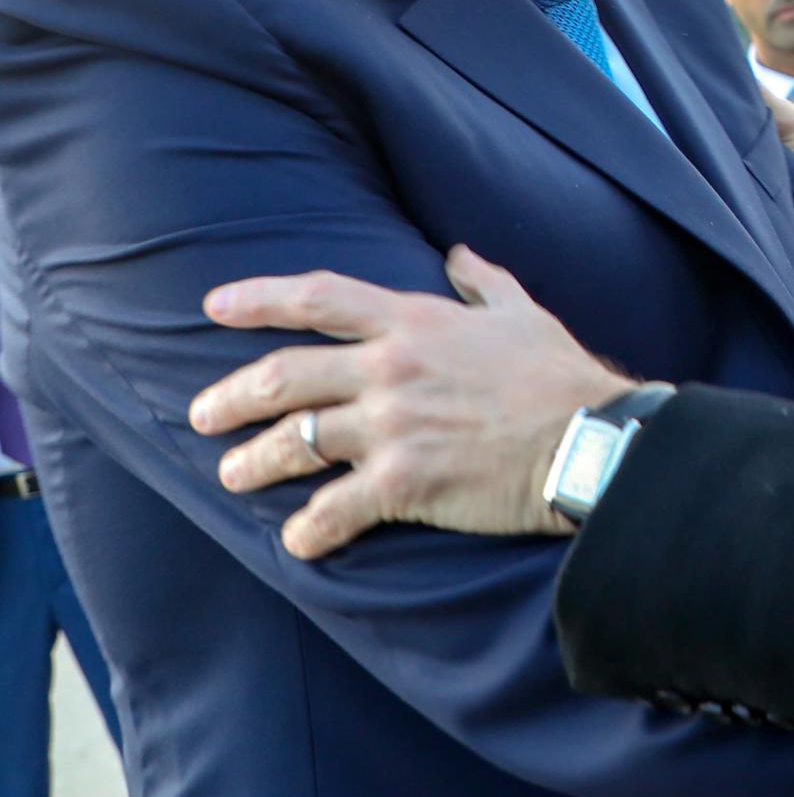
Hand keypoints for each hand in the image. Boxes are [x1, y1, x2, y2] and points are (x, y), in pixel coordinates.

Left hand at [189, 246, 634, 559]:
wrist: (589, 439)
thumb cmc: (560, 376)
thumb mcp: (522, 313)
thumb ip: (483, 281)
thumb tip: (459, 254)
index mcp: (416, 321)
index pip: (318, 298)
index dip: (258, 298)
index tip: (214, 306)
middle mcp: (391, 368)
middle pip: (283, 377)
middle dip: (229, 397)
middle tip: (201, 414)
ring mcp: (392, 427)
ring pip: (293, 443)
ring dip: (251, 462)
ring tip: (232, 474)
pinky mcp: (402, 484)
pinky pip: (330, 511)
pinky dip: (306, 531)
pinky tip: (296, 541)